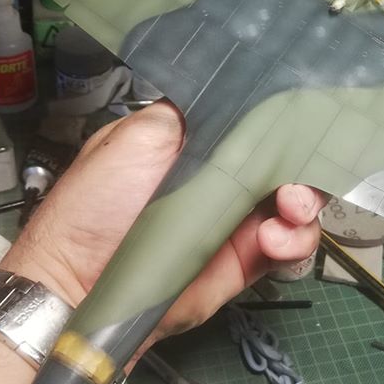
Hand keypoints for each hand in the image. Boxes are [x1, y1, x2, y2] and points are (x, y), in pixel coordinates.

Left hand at [2, 101, 326, 346]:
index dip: (282, 122)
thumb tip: (233, 97)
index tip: (298, 124)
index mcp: (197, 144)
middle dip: (303, 166)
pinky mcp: (244, 262)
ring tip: (288, 212)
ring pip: (296, 203)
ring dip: (304, 204)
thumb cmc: (94, 207)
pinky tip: (274, 240)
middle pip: (286, 161)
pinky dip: (295, 241)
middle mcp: (222, 178)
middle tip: (294, 183)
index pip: (254, 125)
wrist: (79, 285)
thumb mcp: (132, 138)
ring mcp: (236, 221)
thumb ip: (187, 114)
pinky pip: (288, 247)